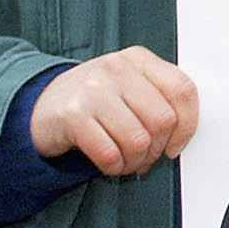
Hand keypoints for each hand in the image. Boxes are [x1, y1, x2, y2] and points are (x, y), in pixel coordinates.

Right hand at [30, 46, 199, 176]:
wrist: (41, 105)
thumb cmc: (95, 99)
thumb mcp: (130, 85)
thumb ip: (159, 96)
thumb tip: (185, 130)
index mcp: (139, 59)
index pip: (183, 90)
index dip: (187, 125)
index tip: (177, 143)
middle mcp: (117, 68)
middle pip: (163, 120)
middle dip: (158, 149)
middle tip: (146, 156)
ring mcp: (93, 90)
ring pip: (138, 140)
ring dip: (136, 162)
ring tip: (128, 161)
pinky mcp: (72, 115)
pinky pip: (110, 154)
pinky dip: (115, 168)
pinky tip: (110, 163)